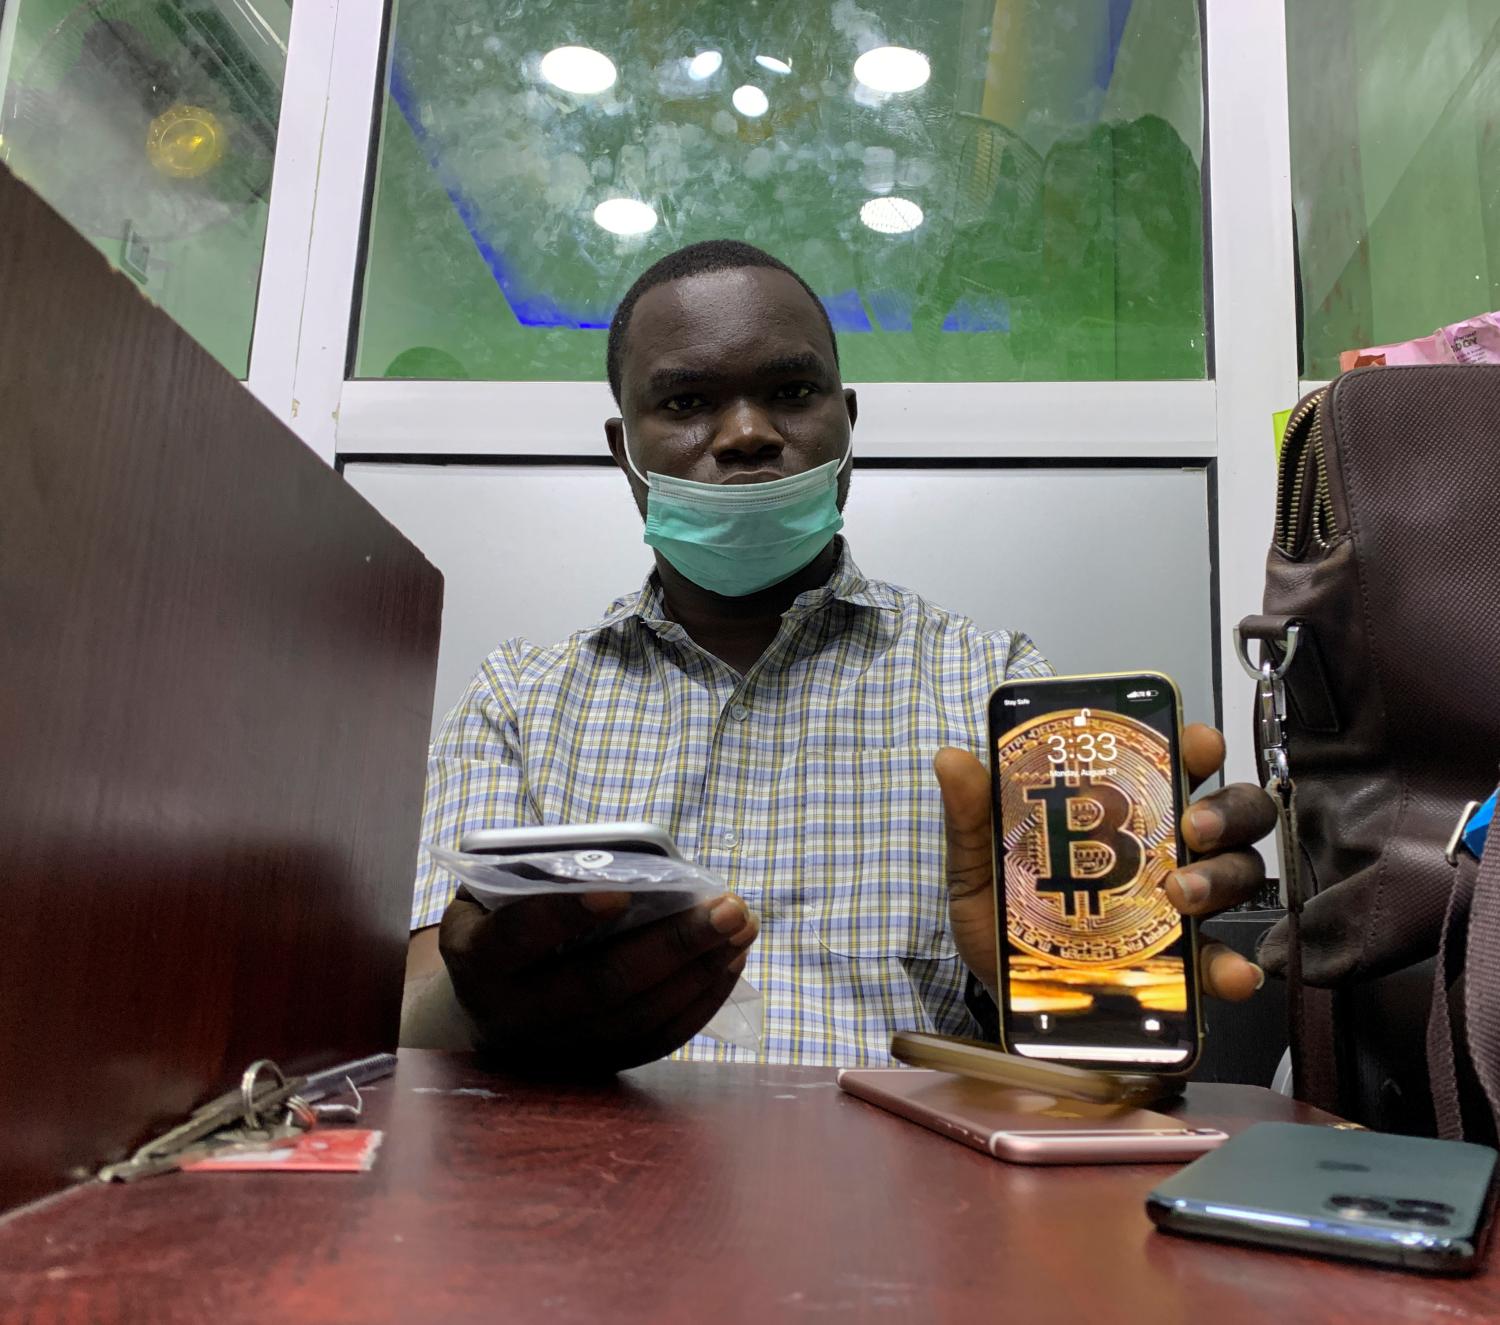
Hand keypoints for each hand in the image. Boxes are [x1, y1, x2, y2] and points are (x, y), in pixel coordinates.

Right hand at [439, 889, 758, 1073]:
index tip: (619, 891)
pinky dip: (700, 1002)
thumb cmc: (502, 920)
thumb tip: (619, 859)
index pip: (518, 937)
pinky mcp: (595, 1066)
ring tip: (742, 927)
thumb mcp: (494, 890)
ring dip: (699, 971)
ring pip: (637, 1018)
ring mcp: (558, 1049)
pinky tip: (730, 962)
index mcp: (479, 956)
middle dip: (673, 943)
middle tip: (729, 907)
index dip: (565, 915)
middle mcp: (515, 1012)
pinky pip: (656, 1041)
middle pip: (600, 984)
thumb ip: (537, 871)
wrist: (487, 1002)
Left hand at [934, 723, 1276, 1002]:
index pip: (1174, 763)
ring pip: (1237, 873)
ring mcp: (1180, 908)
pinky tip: (1230, 973)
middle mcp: (1162, 852)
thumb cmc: (1000, 917)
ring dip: (1222, 877)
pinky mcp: (1183, 967)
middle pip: (1227, 813)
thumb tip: (952, 760)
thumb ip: (970, 815)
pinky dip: (1235, 967)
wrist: (1000, 997)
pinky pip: (1223, 962)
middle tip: (1190, 827)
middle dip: (1224, 811)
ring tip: (1183, 896)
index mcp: (1120, 814)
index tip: (1197, 743)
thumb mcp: (978, 863)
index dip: (1197, 746)